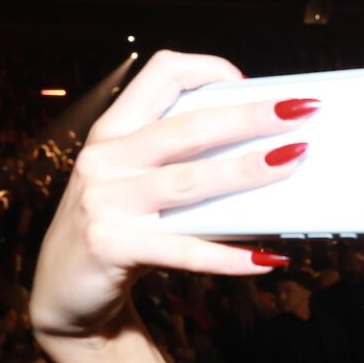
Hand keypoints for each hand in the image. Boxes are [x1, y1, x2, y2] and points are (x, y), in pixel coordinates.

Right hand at [29, 51, 313, 338]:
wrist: (64, 292)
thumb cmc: (114, 230)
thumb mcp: (132, 183)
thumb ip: (177, 162)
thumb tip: (260, 152)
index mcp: (112, 132)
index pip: (159, 75)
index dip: (206, 69)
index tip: (246, 83)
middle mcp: (105, 160)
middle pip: (189, 127)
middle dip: (249, 117)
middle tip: (299, 113)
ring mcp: (104, 202)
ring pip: (190, 181)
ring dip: (246, 171)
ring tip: (292, 162)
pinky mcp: (110, 246)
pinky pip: (183, 250)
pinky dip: (228, 257)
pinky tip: (265, 258)